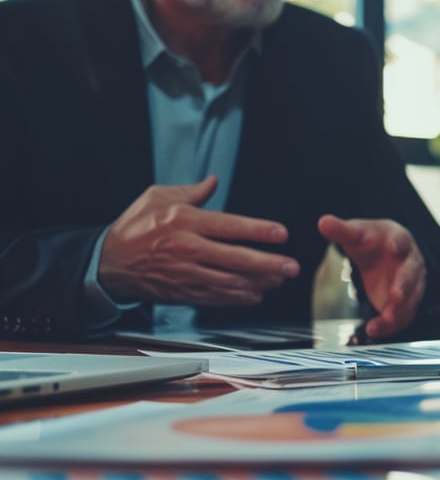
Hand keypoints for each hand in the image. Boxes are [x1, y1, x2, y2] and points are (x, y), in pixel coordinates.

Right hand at [99, 177, 299, 305]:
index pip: (229, 225)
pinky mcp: (181, 292)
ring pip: (229, 281)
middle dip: (268, 264)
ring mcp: (184, 273)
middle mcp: (186, 248)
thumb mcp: (158, 197)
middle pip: (235, 258)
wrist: (107, 262)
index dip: (258, 230)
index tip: (281, 234)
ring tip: (279, 280)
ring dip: (258, 283)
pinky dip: (237, 298)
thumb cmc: (135, 226)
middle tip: (292, 267)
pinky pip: (215, 297)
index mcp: (183, 221)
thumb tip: (213, 181)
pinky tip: (255, 295)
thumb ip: (191, 191)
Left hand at [318, 214, 425, 339]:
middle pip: (410, 275)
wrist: (385, 254)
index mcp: (398, 240)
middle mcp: (410, 263)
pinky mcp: (406, 303)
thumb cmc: (373, 242)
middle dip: (404, 286)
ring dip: (399, 311)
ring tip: (385, 319)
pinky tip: (374, 330)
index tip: (393, 248)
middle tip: (396, 297)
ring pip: (410, 299)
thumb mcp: (357, 234)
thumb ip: (341, 230)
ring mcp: (411, 285)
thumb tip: (323, 222)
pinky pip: (402, 316)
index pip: (401, 240)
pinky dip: (390, 325)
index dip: (398, 244)